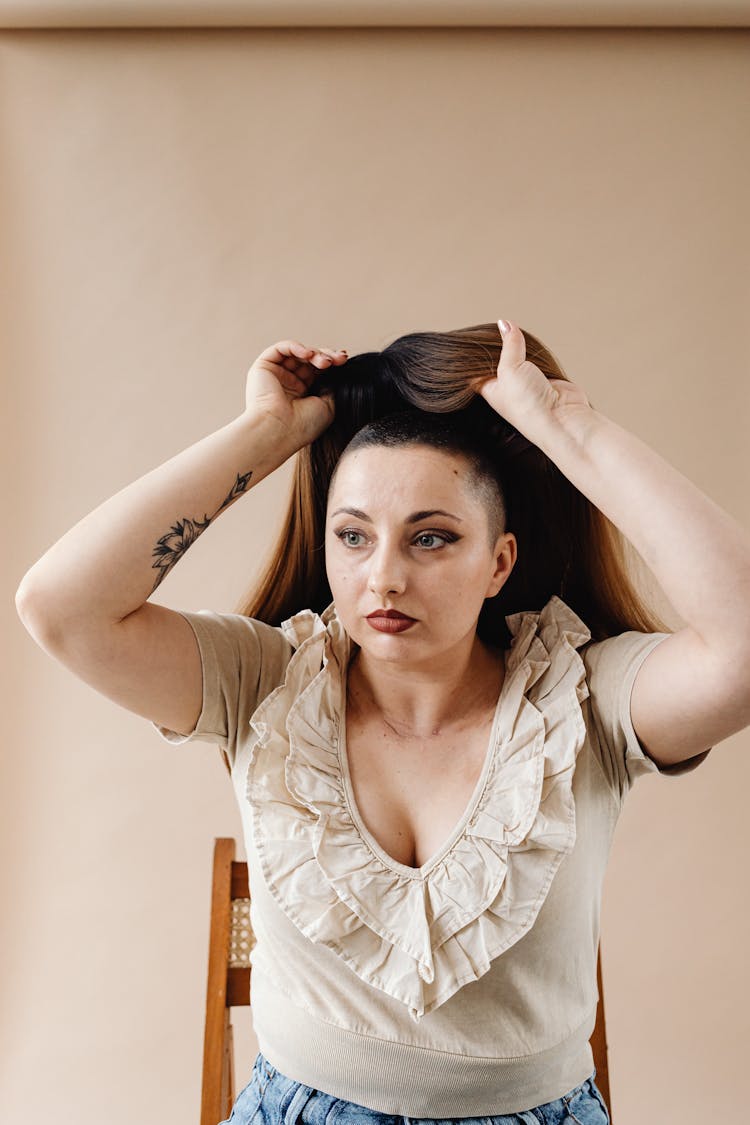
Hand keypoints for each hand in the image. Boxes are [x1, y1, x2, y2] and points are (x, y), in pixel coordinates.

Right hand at [244, 339, 348, 448]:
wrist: (279, 431)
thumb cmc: (303, 425)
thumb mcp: (328, 405)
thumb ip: (331, 386)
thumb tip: (335, 371)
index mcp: (302, 394)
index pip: (317, 371)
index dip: (331, 363)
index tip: (344, 360)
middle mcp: (288, 383)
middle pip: (310, 360)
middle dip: (326, 357)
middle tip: (338, 360)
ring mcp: (276, 375)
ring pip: (298, 353)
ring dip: (314, 353)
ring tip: (325, 362)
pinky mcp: (263, 367)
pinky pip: (281, 348)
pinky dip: (296, 347)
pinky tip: (308, 354)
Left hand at [475, 319, 590, 436]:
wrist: (561, 418)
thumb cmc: (528, 404)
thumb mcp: (510, 368)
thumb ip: (508, 344)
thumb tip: (504, 323)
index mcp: (490, 390)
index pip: (477, 371)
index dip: (474, 356)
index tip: (472, 337)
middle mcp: (507, 388)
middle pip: (499, 361)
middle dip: (499, 347)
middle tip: (495, 329)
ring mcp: (526, 384)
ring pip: (520, 359)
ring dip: (521, 348)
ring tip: (516, 335)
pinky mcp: (545, 380)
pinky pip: (537, 361)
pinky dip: (537, 354)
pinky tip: (533, 346)